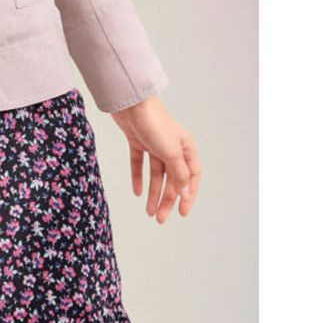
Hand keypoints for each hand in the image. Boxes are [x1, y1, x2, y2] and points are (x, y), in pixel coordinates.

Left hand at [109, 95, 199, 223]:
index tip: (182, 212)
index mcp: (186, 148)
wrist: (131, 103)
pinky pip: (139, 163)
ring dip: (153, 193)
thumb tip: (184, 193)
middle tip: (159, 218)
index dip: (188, 195)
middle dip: (167, 199)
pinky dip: (138, 177)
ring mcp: (154, 144)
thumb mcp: (171, 152)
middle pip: (172, 179)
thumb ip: (179, 174)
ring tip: (148, 212)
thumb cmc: (155, 125)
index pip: (192, 177)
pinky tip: (137, 192)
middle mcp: (172, 147)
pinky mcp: (137, 141)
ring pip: (156, 174)